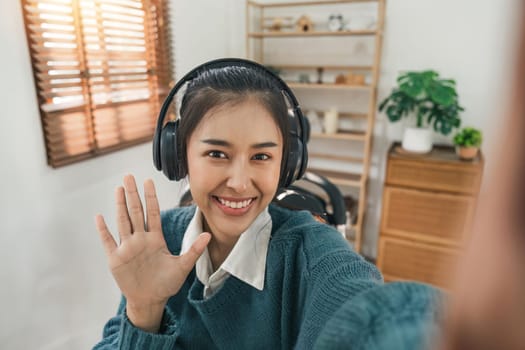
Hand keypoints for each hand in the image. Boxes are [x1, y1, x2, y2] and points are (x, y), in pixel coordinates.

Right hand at [95, 175, 209, 331]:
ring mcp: (127, 248)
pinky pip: (108, 241)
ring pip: (123, 221)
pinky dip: (103, 230)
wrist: (150, 300)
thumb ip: (194, 249)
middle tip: (129, 176)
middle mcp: (140, 239)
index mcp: (155, 239)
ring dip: (120, 205)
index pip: (152, 213)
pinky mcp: (116, 259)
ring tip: (119, 189)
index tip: (148, 181)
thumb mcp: (183, 266)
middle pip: (135, 212)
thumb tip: (209, 235)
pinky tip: (99, 217)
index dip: (150, 197)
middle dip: (133, 194)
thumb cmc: (166, 284)